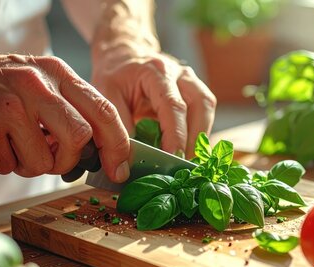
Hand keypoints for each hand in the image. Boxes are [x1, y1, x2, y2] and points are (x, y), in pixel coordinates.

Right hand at [0, 50, 130, 180]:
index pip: (104, 111)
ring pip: (45, 161)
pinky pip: (9, 167)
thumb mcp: (38, 82)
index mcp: (57, 73)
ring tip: (11, 144)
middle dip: (70, 159)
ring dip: (30, 165)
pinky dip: (2, 164)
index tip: (119, 168)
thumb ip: (69, 110)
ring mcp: (10, 105)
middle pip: (80, 137)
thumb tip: (98, 151)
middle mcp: (37, 85)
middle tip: (53, 159)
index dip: (118, 145)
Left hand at [92, 49, 215, 158]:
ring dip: (201, 136)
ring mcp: (190, 80)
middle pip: (200, 105)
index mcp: (155, 72)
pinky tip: (189, 149)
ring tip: (189, 160)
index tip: (172, 158)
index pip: (173, 106)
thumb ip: (120, 125)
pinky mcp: (194, 90)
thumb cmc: (115, 75)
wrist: (124, 55)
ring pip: (207, 108)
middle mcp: (179, 73)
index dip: (176, 135)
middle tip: (184, 165)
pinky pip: (204, 112)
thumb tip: (132, 157)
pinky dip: (198, 132)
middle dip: (194, 139)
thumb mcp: (107, 96)